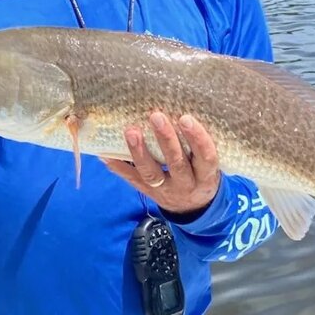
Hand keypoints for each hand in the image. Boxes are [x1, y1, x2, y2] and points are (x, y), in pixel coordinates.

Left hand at [103, 111, 220, 216]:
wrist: (192, 207)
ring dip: (139, 152)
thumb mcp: (208, 164)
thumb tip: (182, 107)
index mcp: (206, 175)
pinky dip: (118, 165)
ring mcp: (165, 190)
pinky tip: (106, 152)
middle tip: (156, 116)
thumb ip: (200, 145)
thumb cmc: (201, 173)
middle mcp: (186, 184)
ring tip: (131, 131)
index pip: (206, 157)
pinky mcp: (148, 192)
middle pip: (176, 163)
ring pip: (152, 173)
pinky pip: (132, 179)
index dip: (197, 138)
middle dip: (166, 140)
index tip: (185, 118)